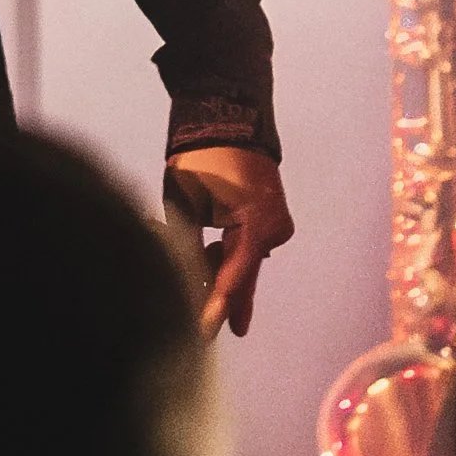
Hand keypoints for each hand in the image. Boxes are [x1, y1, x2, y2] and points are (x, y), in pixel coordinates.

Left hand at [164, 147, 293, 340]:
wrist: (227, 122)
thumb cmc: (200, 160)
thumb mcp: (185, 202)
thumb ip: (186, 243)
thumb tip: (178, 278)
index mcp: (255, 222)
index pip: (235, 273)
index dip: (217, 303)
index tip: (203, 330)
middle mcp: (274, 228)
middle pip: (243, 273)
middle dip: (224, 301)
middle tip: (208, 334)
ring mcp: (277, 225)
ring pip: (245, 263)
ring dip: (220, 273)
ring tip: (197, 284)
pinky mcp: (272, 221)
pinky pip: (248, 248)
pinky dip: (229, 256)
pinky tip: (209, 259)